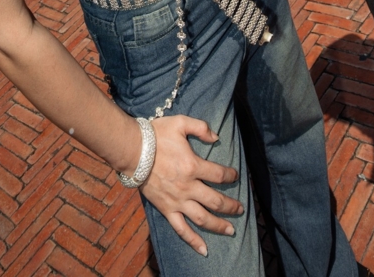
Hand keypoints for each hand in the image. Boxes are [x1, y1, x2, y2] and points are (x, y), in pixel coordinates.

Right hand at [141, 115, 241, 256]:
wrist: (132, 151)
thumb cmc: (156, 135)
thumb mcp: (180, 123)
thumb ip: (200, 128)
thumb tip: (216, 137)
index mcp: (193, 166)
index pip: (219, 174)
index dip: (231, 175)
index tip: (235, 175)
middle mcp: (188, 187)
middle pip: (216, 201)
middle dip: (231, 206)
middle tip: (241, 209)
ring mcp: (178, 201)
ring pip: (203, 218)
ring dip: (219, 225)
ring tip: (231, 230)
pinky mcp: (167, 210)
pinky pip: (182, 229)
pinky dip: (193, 241)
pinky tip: (204, 250)